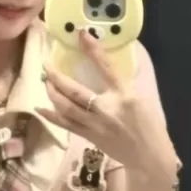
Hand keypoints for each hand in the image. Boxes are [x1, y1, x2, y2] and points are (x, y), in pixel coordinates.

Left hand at [37, 31, 177, 186]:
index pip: (106, 68)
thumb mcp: (141, 98)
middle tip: (46, 65)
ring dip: (52, 93)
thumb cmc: (150, 125)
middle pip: (75, 90)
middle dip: (57, 77)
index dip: (93, 50)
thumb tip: (106, 64)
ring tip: (44, 82)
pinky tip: (39, 108)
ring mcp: (95, 124)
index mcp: (125, 95)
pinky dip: (51, 116)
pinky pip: (66, 124)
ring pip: (66, 107)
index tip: (82, 34)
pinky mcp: (89, 137)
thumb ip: (122, 83)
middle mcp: (107, 109)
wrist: (150, 156)